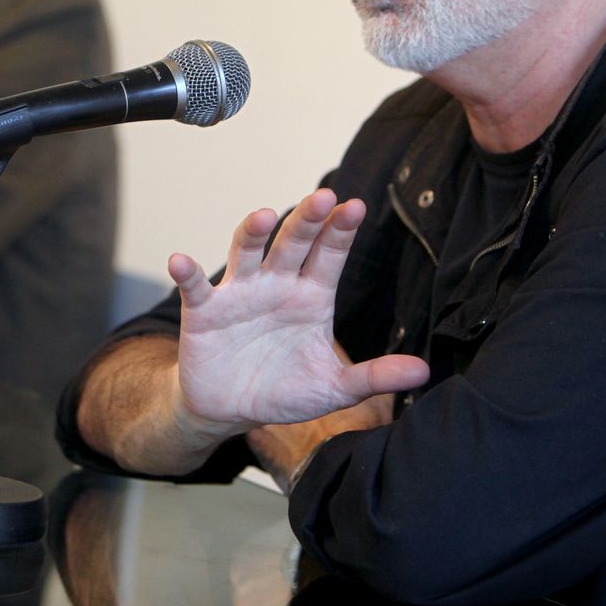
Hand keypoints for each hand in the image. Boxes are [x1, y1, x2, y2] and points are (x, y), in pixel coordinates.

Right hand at [170, 189, 427, 429]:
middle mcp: (277, 284)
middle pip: (293, 243)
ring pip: (247, 253)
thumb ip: (375, 376)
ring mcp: (240, 293)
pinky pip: (195, 287)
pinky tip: (181, 261)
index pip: (329, 256)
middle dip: (307, 220)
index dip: (341, 231)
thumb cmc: (283, 389)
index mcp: (311, 296)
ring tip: (264, 216)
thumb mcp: (333, 388)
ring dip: (253, 233)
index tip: (356, 207)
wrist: (230, 408)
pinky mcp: (205, 311)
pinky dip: (187, 272)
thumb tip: (424, 371)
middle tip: (323, 196)